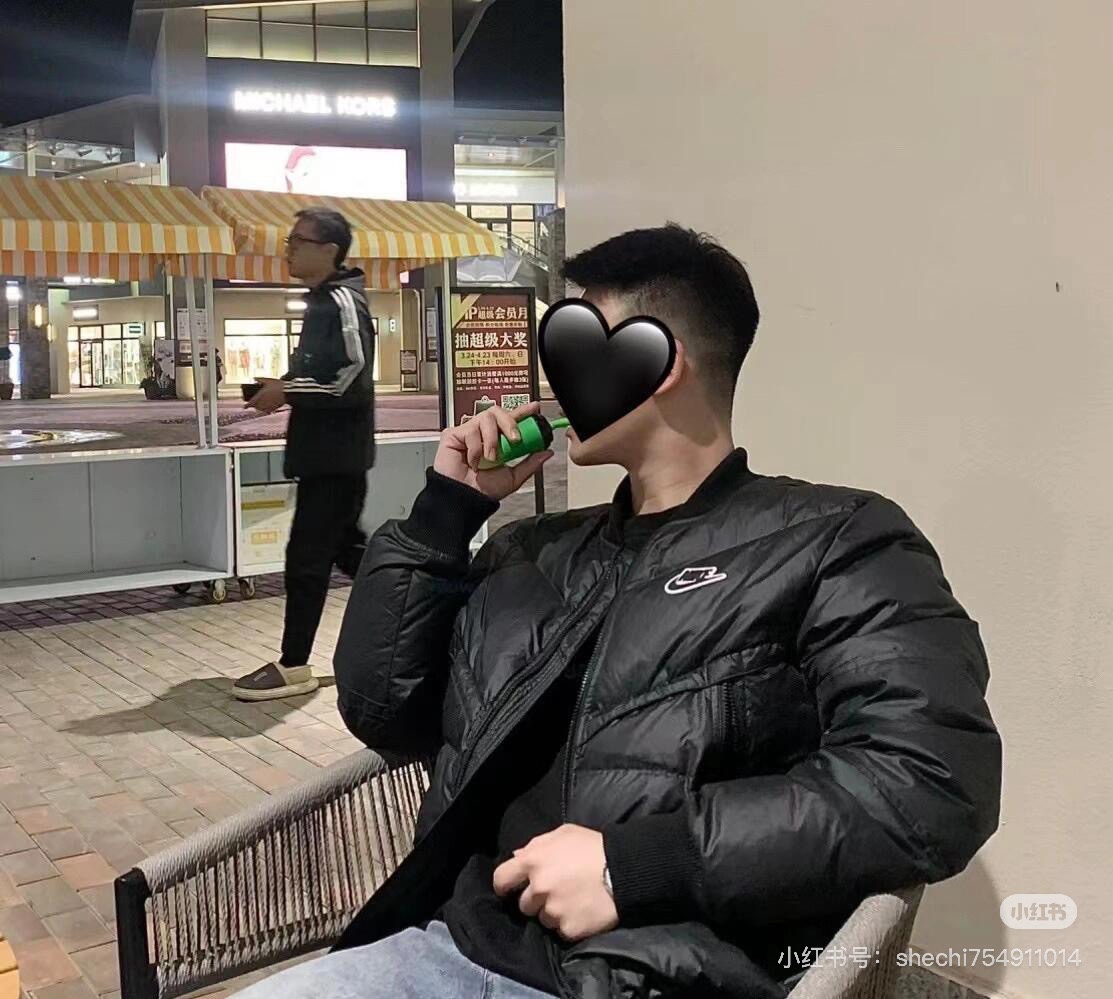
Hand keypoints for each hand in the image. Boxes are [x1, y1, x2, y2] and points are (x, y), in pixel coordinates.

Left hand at [244, 378, 285, 413]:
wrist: (288, 391)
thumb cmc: (278, 385)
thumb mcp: (268, 380)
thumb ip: (260, 379)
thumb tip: (254, 378)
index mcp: (260, 395)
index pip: (250, 403)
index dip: (247, 406)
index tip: (245, 407)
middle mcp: (263, 402)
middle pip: (256, 407)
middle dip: (254, 405)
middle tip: (254, 403)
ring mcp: (269, 406)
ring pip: (261, 410)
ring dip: (260, 408)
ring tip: (261, 404)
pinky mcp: (274, 408)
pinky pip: (268, 411)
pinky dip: (266, 409)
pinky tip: (268, 406)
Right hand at [434, 401, 552, 500]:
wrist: (464, 499)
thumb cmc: (482, 491)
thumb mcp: (512, 478)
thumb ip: (530, 464)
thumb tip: (546, 453)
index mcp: (498, 441)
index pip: (510, 419)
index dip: (523, 411)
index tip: (535, 409)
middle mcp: (483, 434)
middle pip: (498, 411)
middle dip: (511, 423)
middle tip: (515, 439)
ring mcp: (469, 432)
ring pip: (486, 417)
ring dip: (492, 440)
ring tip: (490, 458)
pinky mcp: (454, 434)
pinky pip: (470, 431)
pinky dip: (475, 449)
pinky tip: (473, 462)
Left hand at [493, 824, 617, 942]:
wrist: (625, 869)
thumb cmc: (593, 846)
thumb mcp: (564, 834)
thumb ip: (537, 845)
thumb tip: (517, 856)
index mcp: (533, 861)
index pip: (501, 879)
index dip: (504, 885)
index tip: (510, 889)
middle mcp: (538, 888)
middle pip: (524, 904)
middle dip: (536, 899)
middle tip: (556, 891)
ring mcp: (553, 911)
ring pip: (542, 919)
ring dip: (553, 912)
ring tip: (573, 900)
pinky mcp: (568, 929)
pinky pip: (561, 931)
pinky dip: (569, 924)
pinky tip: (582, 911)